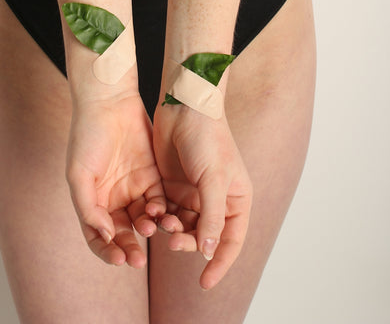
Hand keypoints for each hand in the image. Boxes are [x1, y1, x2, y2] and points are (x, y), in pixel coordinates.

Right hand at [66, 92, 165, 267]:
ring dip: (148, 230)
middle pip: (123, 233)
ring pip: (144, 219)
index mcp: (92, 201)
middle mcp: (113, 199)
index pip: (98, 237)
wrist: (108, 103)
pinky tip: (160, 213)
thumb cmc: (87, 137)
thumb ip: (89, 207)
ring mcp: (133, 188)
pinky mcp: (152, 175)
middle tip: (138, 259)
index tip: (118, 259)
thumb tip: (105, 235)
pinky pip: (159, 201)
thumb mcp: (79, 174)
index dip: (107, 252)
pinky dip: (160, 211)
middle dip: (130, 247)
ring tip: (151, 229)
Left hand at [152, 101, 252, 289]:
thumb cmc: (208, 138)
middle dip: (188, 242)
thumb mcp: (213, 178)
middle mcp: (215, 200)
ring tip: (161, 222)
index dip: (219, 263)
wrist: (183, 106)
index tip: (205, 283)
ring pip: (182, 226)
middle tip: (172, 241)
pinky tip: (152, 213)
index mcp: (236, 199)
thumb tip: (209, 251)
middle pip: (202, 236)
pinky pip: (165, 212)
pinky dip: (160, 217)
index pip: (230, 241)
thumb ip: (212, 215)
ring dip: (172, 230)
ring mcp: (192, 193)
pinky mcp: (171, 185)